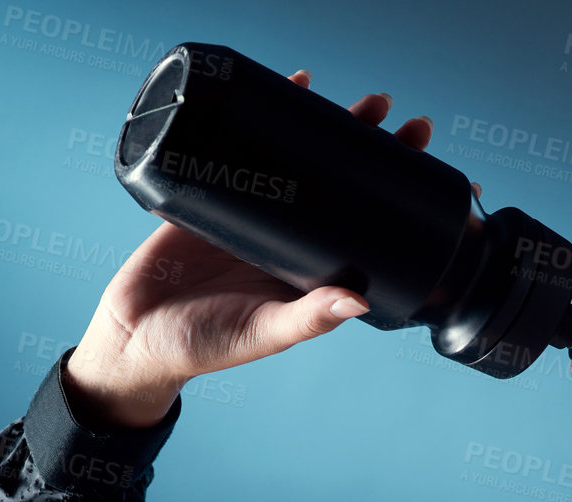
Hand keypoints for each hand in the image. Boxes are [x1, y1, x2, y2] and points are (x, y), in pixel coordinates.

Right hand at [64, 70, 472, 429]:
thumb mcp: (263, 333)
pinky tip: (296, 86)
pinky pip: (250, 147)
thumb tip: (360, 301)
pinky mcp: (216, 193)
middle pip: (347, 186)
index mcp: (311, 272)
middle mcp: (292, 239)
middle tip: (412, 125)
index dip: (404, 204)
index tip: (437, 176)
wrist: (134, 335)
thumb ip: (308, 318)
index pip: (371, 230)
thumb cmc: (204, 346)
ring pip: (307, 161)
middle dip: (381, 153)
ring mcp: (256, 212)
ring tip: (370, 103)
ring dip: (338, 129)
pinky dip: (273, 116)